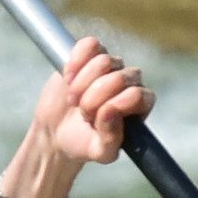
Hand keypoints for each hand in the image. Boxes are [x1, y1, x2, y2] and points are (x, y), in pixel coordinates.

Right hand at [37, 35, 150, 167]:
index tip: (94, 119)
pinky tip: (68, 78)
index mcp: (140, 104)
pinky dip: (75, 62)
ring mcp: (111, 65)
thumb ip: (111, 140)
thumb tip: (111, 111)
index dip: (114, 105)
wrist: (56, 132)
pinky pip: (90, 45)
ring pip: (103, 61)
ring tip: (74, 100)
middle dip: (94, 98)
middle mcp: (130, 81)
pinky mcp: (90, 53)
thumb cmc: (84, 142)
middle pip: (120, 78)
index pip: (138, 95)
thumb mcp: (99, 152)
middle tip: (82, 112)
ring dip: (82, 84)